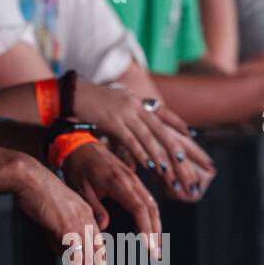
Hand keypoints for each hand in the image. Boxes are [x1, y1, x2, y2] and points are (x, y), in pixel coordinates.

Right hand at [5, 154, 108, 264]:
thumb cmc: (36, 193)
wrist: (29, 178)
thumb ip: (62, 234)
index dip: (100, 264)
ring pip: (89, 260)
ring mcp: (79, 225)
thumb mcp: (54, 215)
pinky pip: (77, 258)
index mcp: (86, 214)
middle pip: (99, 255)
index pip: (99, 244)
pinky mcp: (69, 229)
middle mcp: (87, 220)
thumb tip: (66, 255)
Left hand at [60, 141, 162, 259]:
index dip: (146, 229)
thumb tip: (104, 226)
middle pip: (150, 208)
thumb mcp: (81, 188)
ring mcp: (134, 178)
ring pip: (152, 204)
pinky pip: (147, 198)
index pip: (139, 208)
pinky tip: (149, 229)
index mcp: (118, 182)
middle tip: (155, 256)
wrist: (79, 145)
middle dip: (155, 233)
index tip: (149, 247)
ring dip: (155, 225)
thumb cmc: (78, 167)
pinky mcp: (133, 179)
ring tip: (155, 247)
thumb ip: (94, 206)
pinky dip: (151, 215)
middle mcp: (131, 180)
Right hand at [70, 80, 212, 199]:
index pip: (165, 113)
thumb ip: (129, 116)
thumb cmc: (90, 102)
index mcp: (137, 101)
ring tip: (171, 171)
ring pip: (149, 137)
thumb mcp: (115, 105)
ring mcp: (125, 112)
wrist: (70, 93)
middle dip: (178, 149)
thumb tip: (139, 131)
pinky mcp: (112, 121)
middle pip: (162, 130)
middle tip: (189, 163)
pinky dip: (142, 154)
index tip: (193, 137)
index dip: (179, 125)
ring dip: (161, 155)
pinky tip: (150, 165)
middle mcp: (136, 105)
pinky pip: (131, 140)